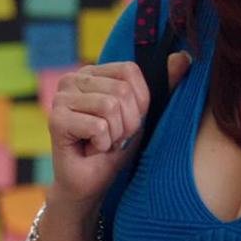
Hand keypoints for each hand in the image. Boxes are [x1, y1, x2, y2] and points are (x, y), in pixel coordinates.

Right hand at [47, 53, 191, 203]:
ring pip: (110, 106)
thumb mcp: (142, 115)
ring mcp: (60, 98)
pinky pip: (98, 126)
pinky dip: (103, 144)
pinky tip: (91, 149)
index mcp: (92, 73)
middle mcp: (72, 79)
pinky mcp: (56, 119)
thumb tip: (185, 57)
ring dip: (115, 134)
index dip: (139, 102)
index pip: (129, 71)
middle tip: (114, 138)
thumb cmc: (115, 149)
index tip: (128, 122)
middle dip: (127, 123)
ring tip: (103, 143)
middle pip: (121, 90)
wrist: (90, 184)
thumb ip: (162, 86)